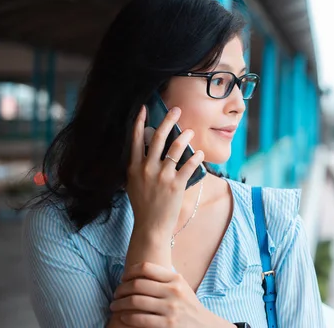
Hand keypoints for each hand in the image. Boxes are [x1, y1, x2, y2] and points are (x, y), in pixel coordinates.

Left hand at [111, 262, 232, 327]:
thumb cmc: (187, 305)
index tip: (123, 278)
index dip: (130, 271)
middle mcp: (173, 291)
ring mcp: (170, 308)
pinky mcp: (166, 325)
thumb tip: (139, 271)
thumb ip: (165, 279)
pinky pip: (139, 319)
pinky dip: (127, 317)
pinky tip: (123, 317)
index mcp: (176, 279)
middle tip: (115, 293)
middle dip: (121, 289)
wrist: (202, 325)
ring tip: (114, 305)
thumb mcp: (181, 287)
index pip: (147, 268)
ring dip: (119, 304)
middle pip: (137, 284)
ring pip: (135, 301)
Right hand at [126, 106, 203, 238]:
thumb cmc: (143, 204)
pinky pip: (189, 165)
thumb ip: (139, 166)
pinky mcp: (176, 185)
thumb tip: (149, 148)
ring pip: (175, 148)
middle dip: (168, 121)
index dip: (140, 122)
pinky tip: (200, 152)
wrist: (150, 226)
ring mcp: (161, 176)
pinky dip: (196, 157)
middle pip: (158, 138)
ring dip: (184, 136)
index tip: (144, 108)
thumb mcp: (134, 182)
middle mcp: (146, 168)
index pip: (136, 139)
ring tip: (190, 131)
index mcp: (133, 167)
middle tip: (176, 110)